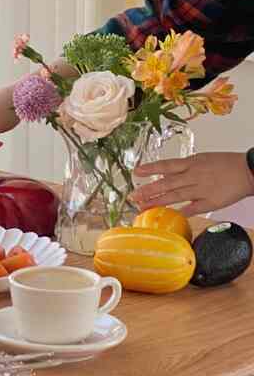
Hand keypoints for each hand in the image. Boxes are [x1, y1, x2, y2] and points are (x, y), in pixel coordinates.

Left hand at [131, 152, 253, 216]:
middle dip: (149, 190)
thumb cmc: (224, 164)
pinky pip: (193, 208)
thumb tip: (162, 174)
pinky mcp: (211, 202)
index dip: (151, 168)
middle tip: (133, 196)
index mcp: (192, 163)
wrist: (248, 171)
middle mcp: (194, 176)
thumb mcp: (200, 159)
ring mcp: (202, 189)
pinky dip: (181, 212)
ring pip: (177, 196)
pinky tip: (168, 216)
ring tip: (143, 207)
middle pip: (167, 183)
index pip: (167, 165)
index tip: (136, 172)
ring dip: (158, 202)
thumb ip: (181, 168)